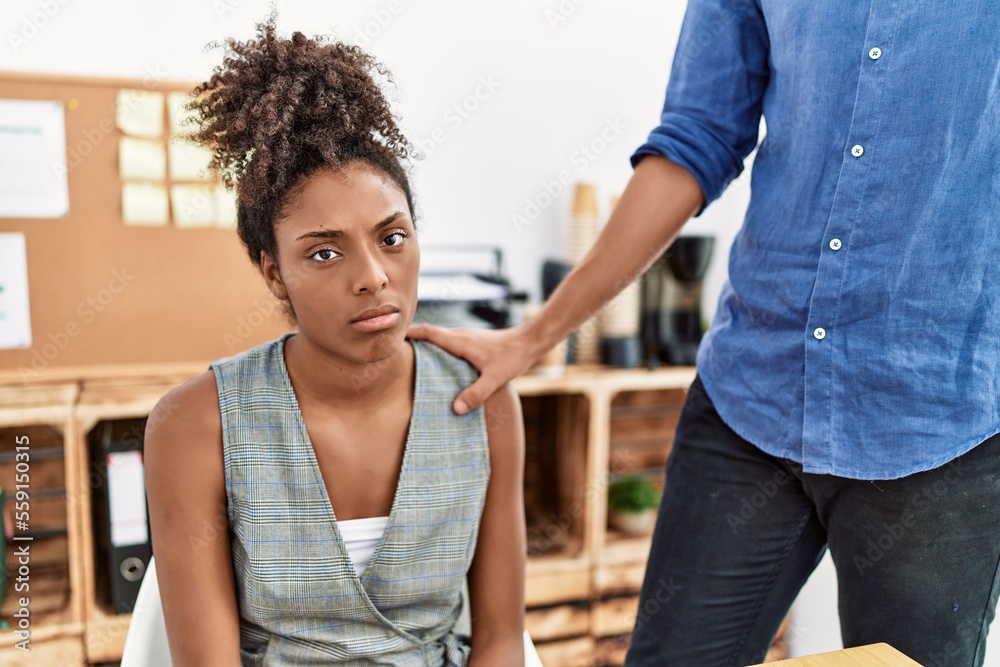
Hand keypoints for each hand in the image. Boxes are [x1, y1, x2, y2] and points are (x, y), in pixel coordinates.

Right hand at [406, 323, 542, 413]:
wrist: (530, 342)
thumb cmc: (512, 358)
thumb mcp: (494, 379)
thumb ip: (475, 394)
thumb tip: (454, 408)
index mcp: (460, 341)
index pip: (429, 332)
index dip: (410, 333)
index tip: (394, 338)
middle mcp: (461, 335)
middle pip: (431, 334)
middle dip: (414, 340)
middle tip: (397, 353)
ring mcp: (467, 337)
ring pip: (441, 338)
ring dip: (427, 345)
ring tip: (414, 361)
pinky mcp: (474, 341)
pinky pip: (450, 343)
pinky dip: (440, 349)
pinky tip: (441, 366)